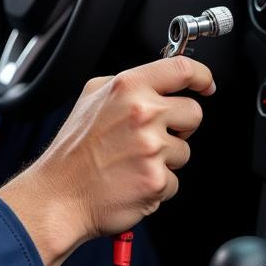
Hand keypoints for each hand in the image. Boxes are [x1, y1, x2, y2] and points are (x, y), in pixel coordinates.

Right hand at [0, 56, 215, 265]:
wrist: (59, 196)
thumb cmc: (73, 151)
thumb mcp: (92, 98)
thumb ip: (127, 85)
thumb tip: (158, 79)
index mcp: (128, 88)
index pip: (182, 70)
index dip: (202, 76)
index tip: (206, 84)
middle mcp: (143, 114)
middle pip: (194, 113)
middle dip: (180, 126)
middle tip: (152, 137)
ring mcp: (151, 148)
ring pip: (184, 151)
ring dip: (165, 160)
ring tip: (133, 162)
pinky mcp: (156, 180)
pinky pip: (174, 181)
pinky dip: (157, 186)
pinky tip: (133, 181)